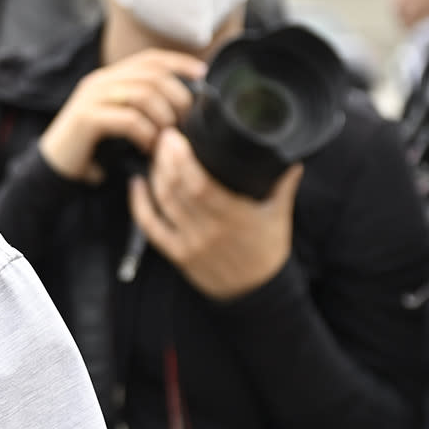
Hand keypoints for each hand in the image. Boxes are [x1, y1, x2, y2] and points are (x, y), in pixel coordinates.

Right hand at [38, 50, 205, 182]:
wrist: (53, 167)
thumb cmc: (92, 147)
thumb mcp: (118, 119)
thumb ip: (141, 106)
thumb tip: (183, 105)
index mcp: (108, 77)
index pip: (150, 58)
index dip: (179, 62)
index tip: (203, 74)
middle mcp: (99, 81)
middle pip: (152, 75)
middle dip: (177, 97)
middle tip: (184, 122)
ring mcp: (91, 98)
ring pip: (143, 94)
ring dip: (163, 117)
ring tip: (165, 138)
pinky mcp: (87, 118)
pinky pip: (129, 119)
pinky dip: (146, 134)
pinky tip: (147, 147)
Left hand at [128, 130, 298, 300]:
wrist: (256, 293)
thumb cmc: (267, 251)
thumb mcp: (279, 215)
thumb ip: (283, 184)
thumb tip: (292, 155)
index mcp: (234, 217)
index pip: (201, 185)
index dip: (183, 159)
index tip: (177, 137)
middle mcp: (209, 230)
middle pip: (177, 189)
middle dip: (165, 159)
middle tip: (163, 136)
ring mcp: (190, 243)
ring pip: (163, 203)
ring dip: (155, 175)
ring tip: (155, 153)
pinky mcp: (177, 254)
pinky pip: (151, 227)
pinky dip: (139, 204)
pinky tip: (136, 183)